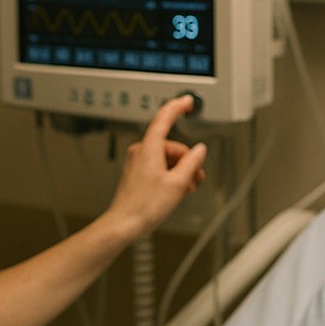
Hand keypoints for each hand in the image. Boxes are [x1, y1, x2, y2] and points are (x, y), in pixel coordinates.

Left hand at [105, 95, 208, 240]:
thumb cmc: (146, 206)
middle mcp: (141, 151)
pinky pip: (158, 167)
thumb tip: (200, 150)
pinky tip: (176, 190)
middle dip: (187, 160)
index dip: (178, 107)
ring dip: (180, 171)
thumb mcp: (178, 183)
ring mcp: (137, 162)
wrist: (125, 224)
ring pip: (166, 158)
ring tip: (187, 189)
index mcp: (150, 148)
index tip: (188, 101)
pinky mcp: (137, 173)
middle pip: (172, 146)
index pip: (164, 118)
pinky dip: (170, 175)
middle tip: (196, 179)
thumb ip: (192, 162)